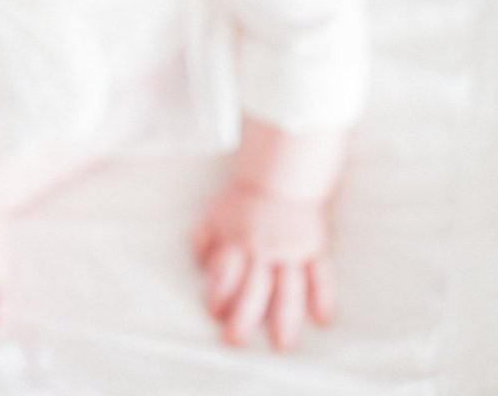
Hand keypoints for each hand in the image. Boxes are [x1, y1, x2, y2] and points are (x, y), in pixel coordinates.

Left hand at [191, 181, 334, 349]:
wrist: (282, 178)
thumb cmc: (245, 201)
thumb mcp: (216, 215)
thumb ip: (203, 241)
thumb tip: (200, 268)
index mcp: (237, 241)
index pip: (225, 273)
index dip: (218, 294)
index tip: (215, 313)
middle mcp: (264, 250)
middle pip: (253, 288)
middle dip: (243, 316)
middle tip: (235, 340)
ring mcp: (291, 251)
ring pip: (288, 288)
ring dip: (285, 317)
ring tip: (282, 344)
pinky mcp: (314, 248)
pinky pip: (321, 275)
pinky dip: (323, 296)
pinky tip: (323, 319)